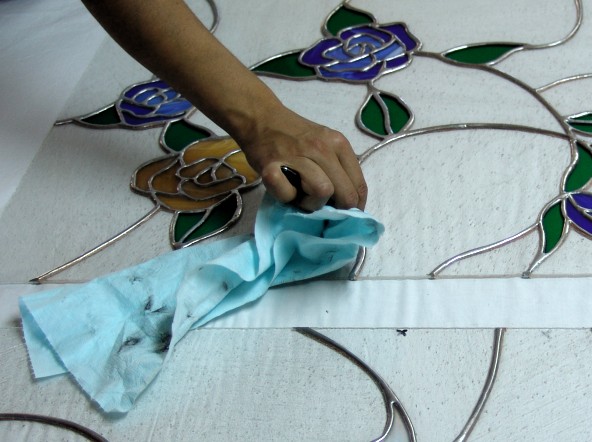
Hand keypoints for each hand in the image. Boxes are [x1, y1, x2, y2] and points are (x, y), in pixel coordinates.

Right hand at [238, 105, 367, 211]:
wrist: (261, 118)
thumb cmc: (295, 135)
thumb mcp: (324, 142)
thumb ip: (338, 166)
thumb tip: (350, 200)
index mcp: (338, 143)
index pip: (359, 185)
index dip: (356, 205)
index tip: (348, 213)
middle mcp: (321, 148)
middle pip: (344, 193)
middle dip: (337, 208)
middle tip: (322, 206)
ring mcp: (296, 157)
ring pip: (321, 193)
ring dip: (311, 203)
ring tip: (300, 195)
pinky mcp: (271, 167)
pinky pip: (288, 195)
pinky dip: (286, 198)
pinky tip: (284, 188)